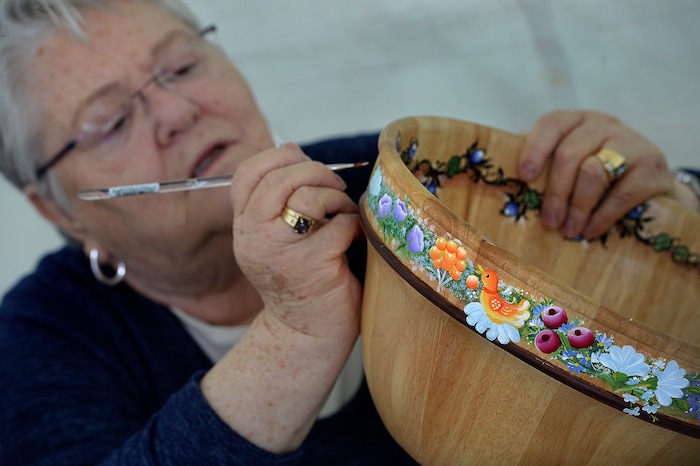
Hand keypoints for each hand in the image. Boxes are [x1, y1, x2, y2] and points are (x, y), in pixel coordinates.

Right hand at [200, 143, 362, 452]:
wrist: (306, 333)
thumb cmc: (300, 278)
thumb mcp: (275, 237)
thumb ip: (278, 199)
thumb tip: (294, 148)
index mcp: (244, 227)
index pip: (246, 174)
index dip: (279, 157)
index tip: (303, 163)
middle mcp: (254, 238)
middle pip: (278, 178)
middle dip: (315, 171)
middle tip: (334, 186)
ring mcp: (281, 252)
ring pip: (308, 197)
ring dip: (336, 199)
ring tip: (342, 214)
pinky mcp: (312, 266)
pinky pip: (340, 225)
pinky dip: (353, 226)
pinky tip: (353, 239)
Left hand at [517, 110, 674, 238]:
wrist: (653, 184)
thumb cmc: (598, 177)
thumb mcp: (574, 165)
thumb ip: (547, 169)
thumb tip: (510, 191)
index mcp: (577, 121)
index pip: (552, 124)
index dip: (534, 149)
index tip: (524, 177)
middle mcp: (603, 125)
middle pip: (569, 154)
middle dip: (555, 193)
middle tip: (549, 222)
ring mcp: (631, 142)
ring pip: (593, 172)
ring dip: (577, 207)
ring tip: (569, 230)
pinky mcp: (652, 166)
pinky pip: (622, 193)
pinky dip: (602, 215)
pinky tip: (591, 230)